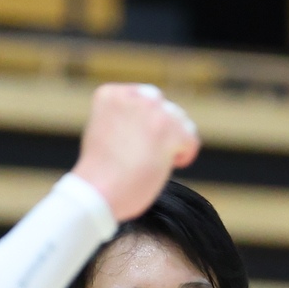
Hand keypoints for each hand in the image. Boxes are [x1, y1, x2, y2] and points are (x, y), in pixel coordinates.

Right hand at [69, 83, 199, 219]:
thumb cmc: (99, 173)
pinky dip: (185, 155)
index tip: (135, 142)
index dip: (147, 122)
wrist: (97, 193)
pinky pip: (191, 139)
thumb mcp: (104, 131)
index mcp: (112, 94)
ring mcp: (152, 112)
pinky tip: (168, 166)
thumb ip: (126, 118)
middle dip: (162, 130)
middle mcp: (134, 97)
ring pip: (181, 122)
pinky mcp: (170, 131)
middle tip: (147, 155)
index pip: (145, 98)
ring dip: (174, 142)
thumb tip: (152, 123)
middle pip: (165, 108)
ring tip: (155, 162)